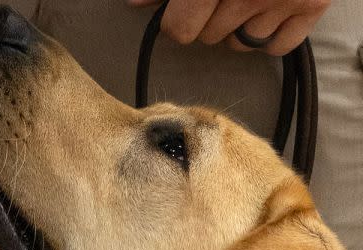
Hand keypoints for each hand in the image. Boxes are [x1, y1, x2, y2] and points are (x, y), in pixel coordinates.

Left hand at [127, 0, 329, 54]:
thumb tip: (134, 4)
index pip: (180, 30)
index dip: (177, 20)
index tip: (185, 7)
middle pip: (208, 37)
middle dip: (208, 20)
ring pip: (239, 45)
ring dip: (236, 29)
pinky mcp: (313, 5)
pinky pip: (275, 47)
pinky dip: (268, 37)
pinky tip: (266, 12)